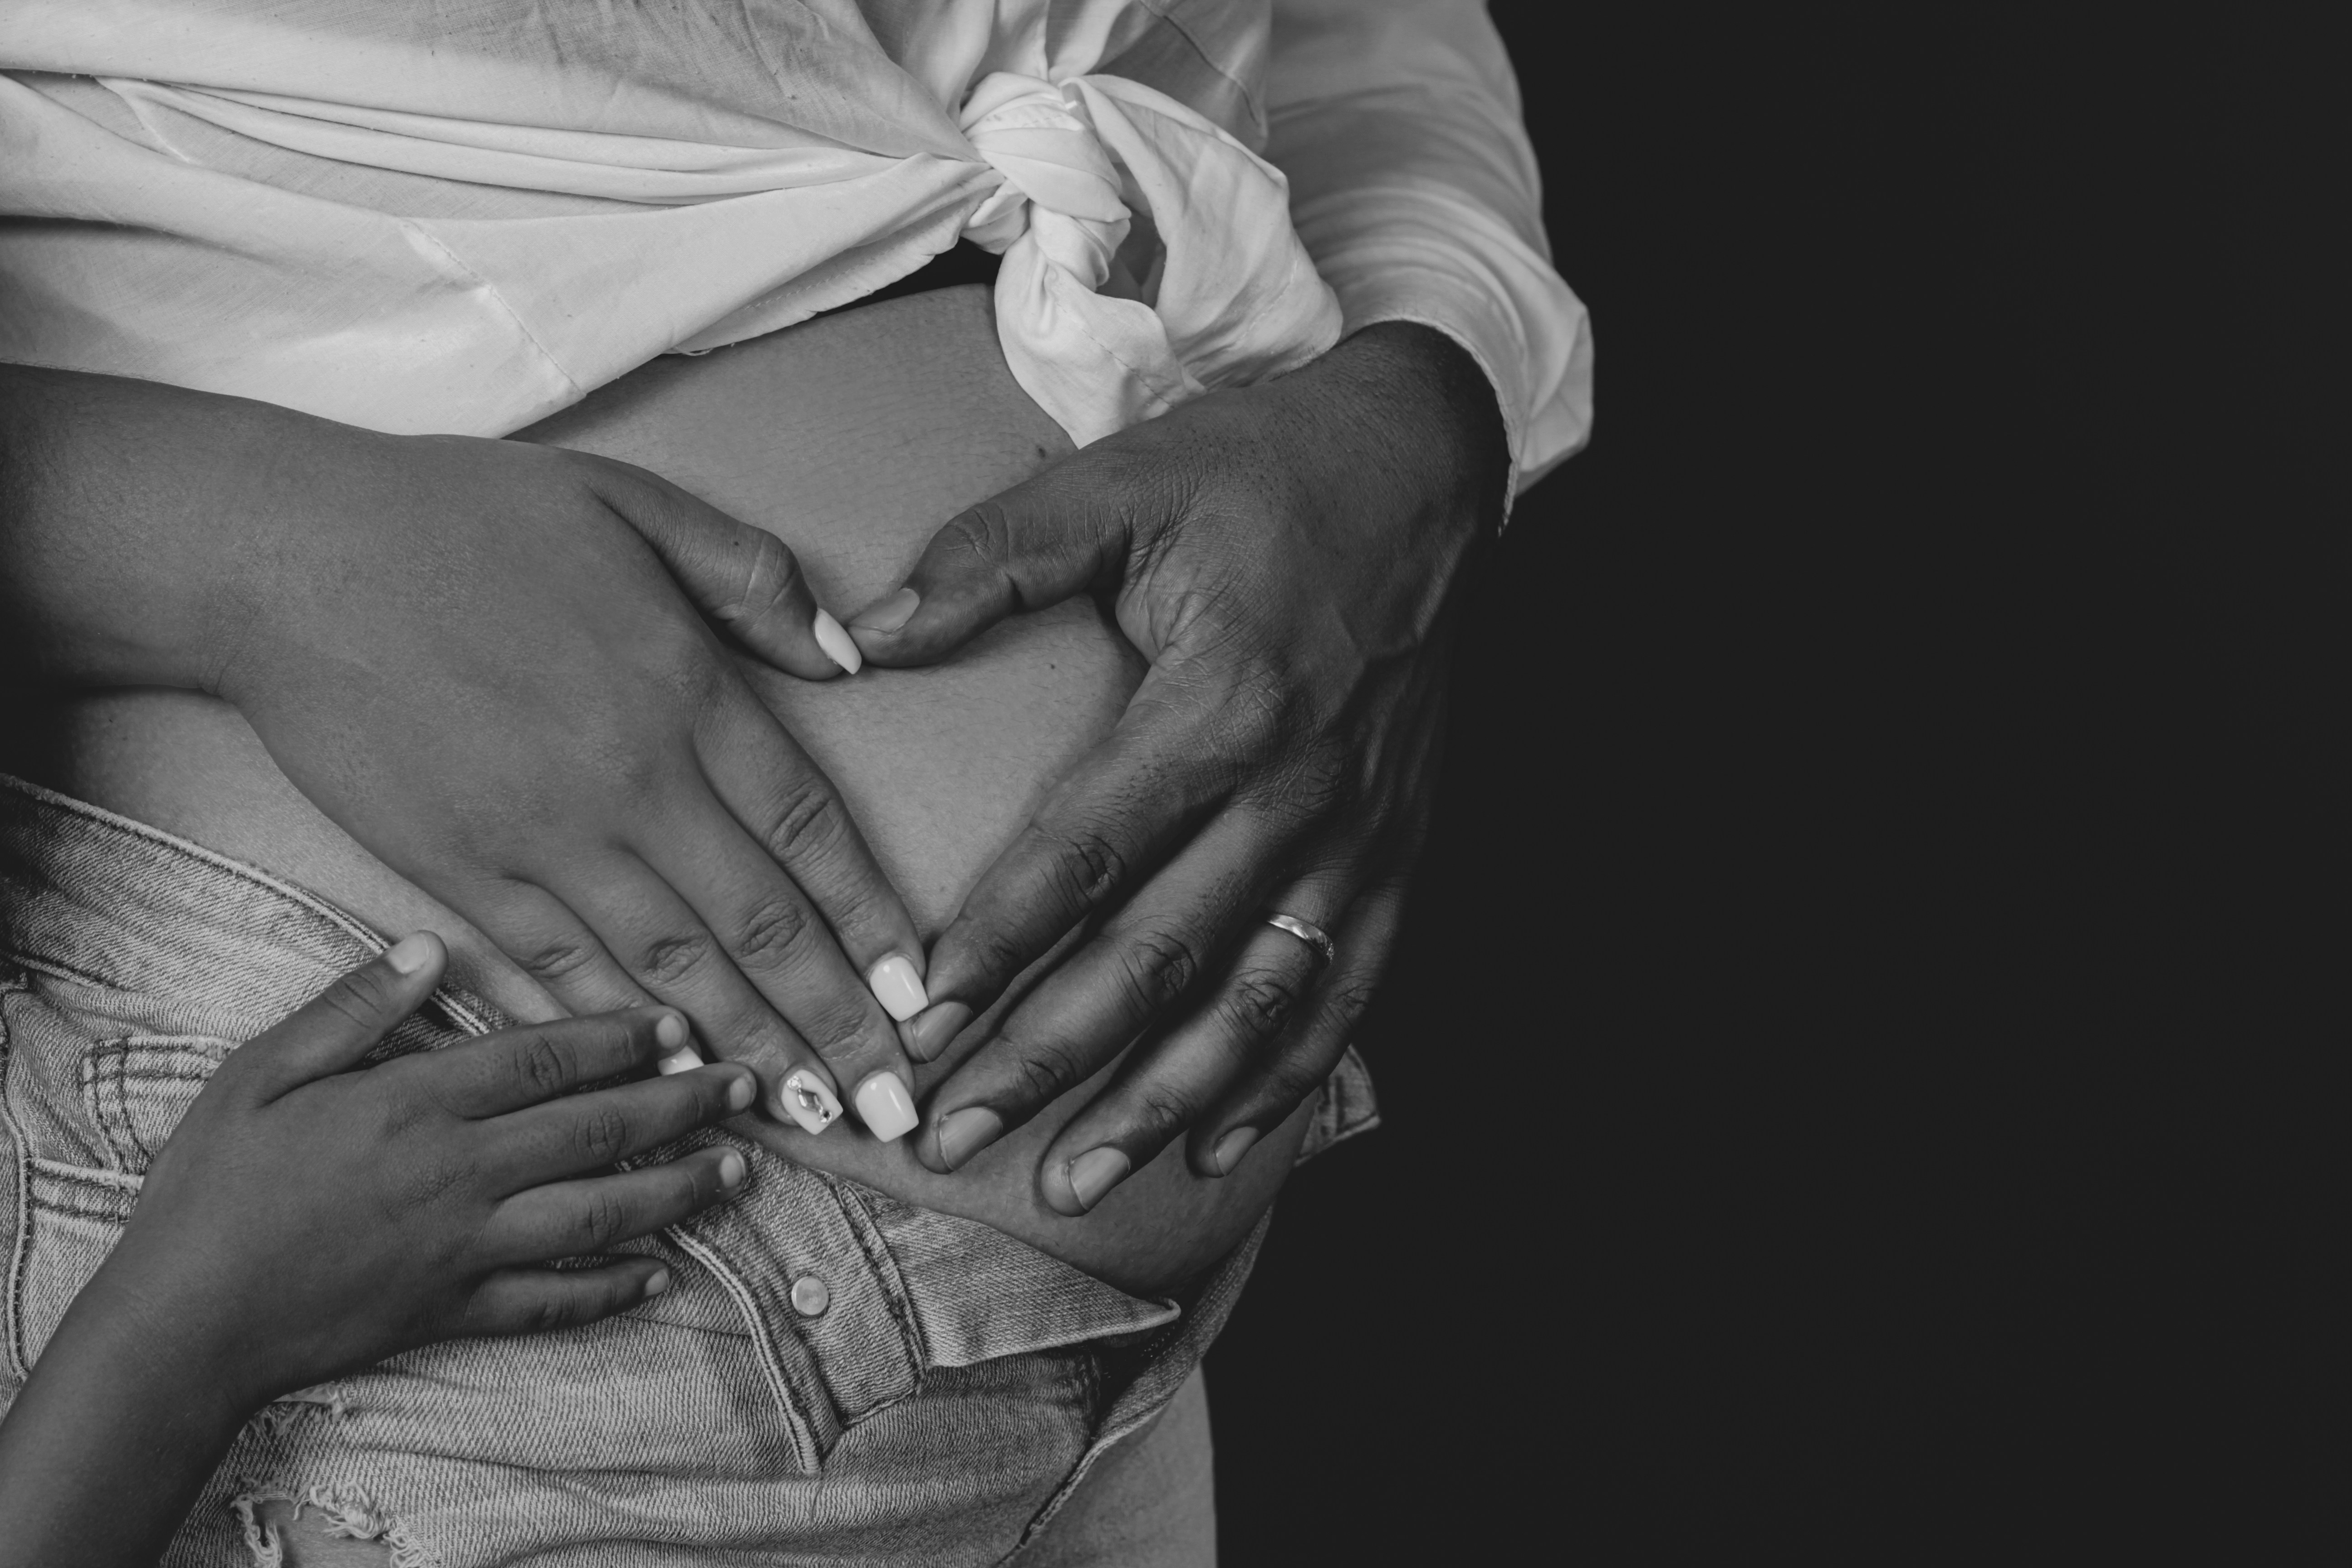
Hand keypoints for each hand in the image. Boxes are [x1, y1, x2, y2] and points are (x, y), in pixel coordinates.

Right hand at [0, 369, 926, 1137]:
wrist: (288, 555)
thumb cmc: (462, 516)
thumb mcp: (633, 500)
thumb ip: (750, 576)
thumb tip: (847, 657)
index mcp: (684, 690)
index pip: (810, 832)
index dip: (873, 921)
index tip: (921, 992)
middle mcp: (629, 781)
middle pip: (759, 926)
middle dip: (836, 1023)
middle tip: (896, 1104)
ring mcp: (541, 838)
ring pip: (671, 970)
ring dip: (749, 1051)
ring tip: (813, 1117)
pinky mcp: (461, 873)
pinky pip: (560, 971)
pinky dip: (620, 1033)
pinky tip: (671, 1078)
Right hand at [94, 933, 753, 1404]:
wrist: (178, 1322)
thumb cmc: (211, 1191)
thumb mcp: (260, 1074)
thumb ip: (350, 1010)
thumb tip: (426, 944)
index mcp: (415, 1105)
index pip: (545, 1058)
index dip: (623, 1038)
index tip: (682, 1022)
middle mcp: (458, 1174)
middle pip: (595, 1130)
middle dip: (681, 1105)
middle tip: (750, 1085)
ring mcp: (464, 1248)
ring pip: (598, 1213)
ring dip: (677, 1190)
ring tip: (738, 1170)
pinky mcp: (454, 1311)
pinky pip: (553, 1301)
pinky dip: (614, 1289)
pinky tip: (664, 1274)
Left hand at [842, 323, 1507, 1210]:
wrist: (1427, 463)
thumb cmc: (1264, 473)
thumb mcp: (1123, 483)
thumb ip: (994, 561)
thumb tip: (865, 634)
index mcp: (1220, 701)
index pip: (1085, 854)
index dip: (996, 946)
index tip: (917, 1022)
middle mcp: (1298, 787)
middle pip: (1160, 956)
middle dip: (1051, 1059)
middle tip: (957, 1136)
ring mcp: (1360, 831)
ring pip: (1254, 1001)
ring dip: (1161, 1102)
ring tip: (1074, 1180)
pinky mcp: (1401, 849)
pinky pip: (1347, 988)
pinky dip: (1289, 1077)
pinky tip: (1222, 1144)